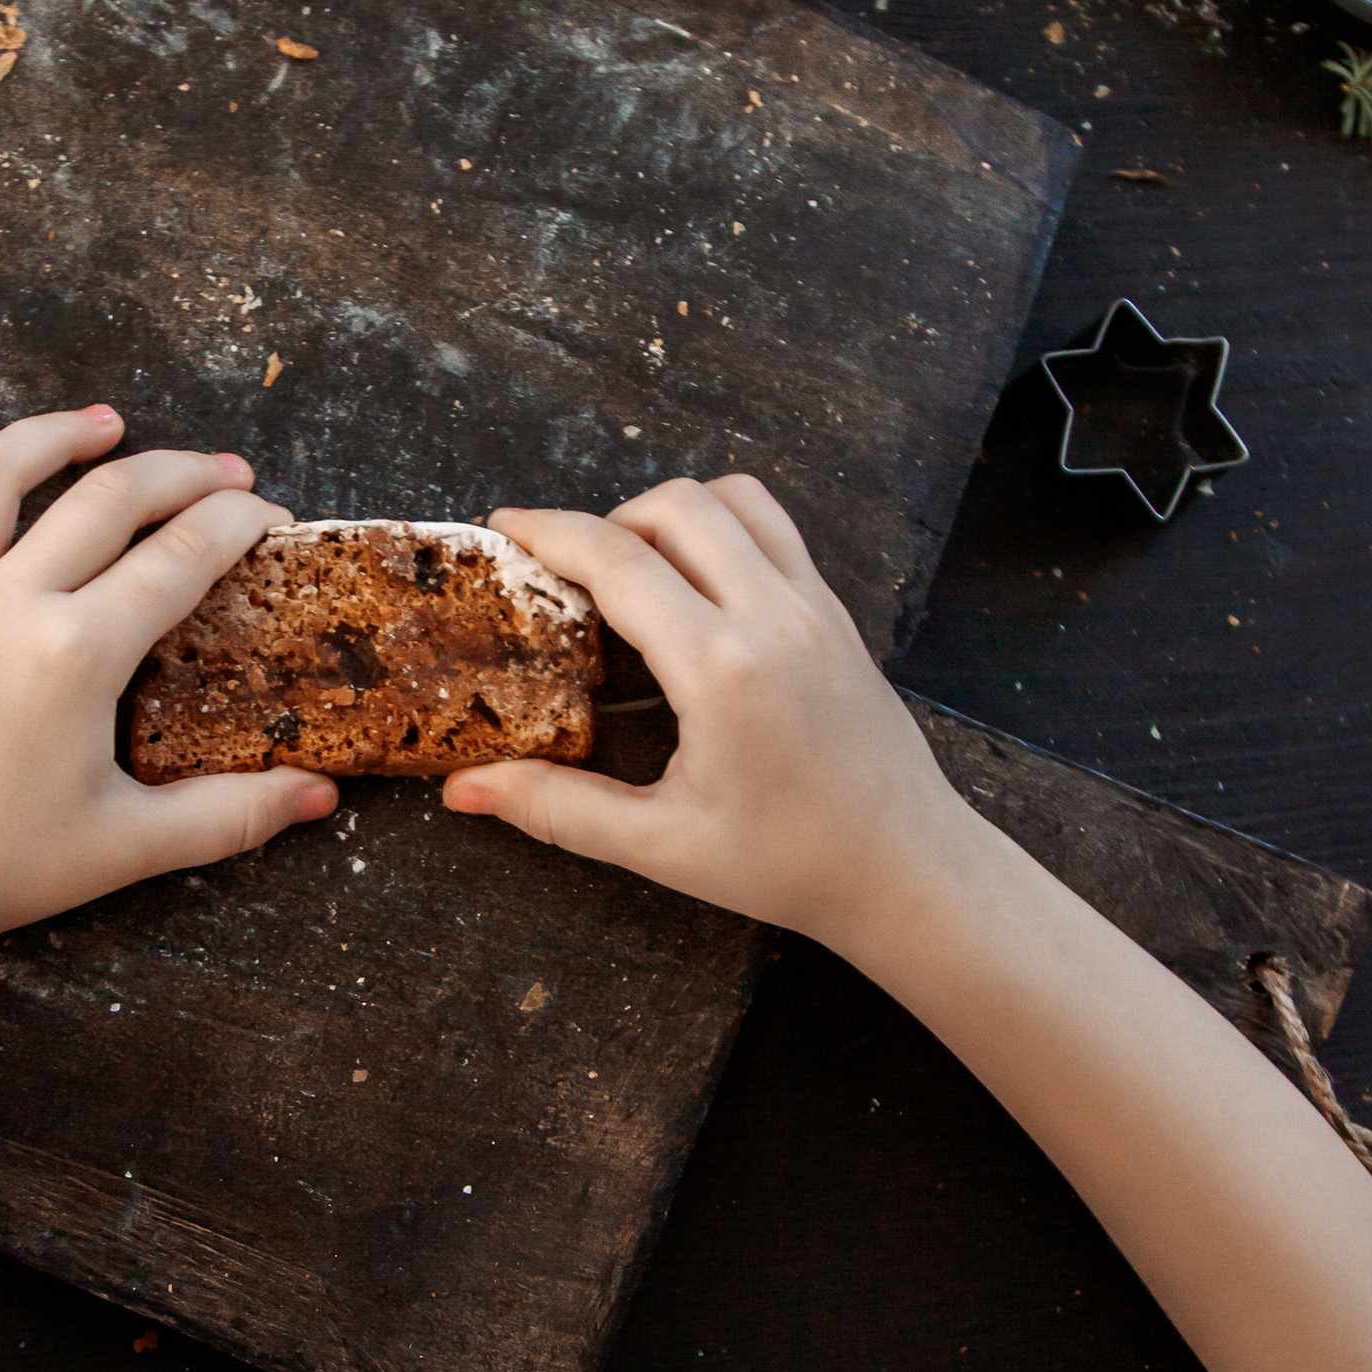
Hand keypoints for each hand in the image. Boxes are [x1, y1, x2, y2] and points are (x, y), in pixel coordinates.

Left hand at [0, 406, 334, 967]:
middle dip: (181, 473)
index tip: (266, 515)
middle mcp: (6, 606)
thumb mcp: (131, 844)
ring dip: (56, 436)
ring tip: (105, 424)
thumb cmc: (3, 871)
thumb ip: (234, 814)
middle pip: (108, 499)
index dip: (236, 523)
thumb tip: (321, 799)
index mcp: (77, 654)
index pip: (180, 556)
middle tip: (223, 470)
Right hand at [444, 476, 970, 959]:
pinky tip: (696, 592)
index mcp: (723, 669)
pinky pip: (776, 532)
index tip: (501, 528)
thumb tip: (464, 791)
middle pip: (677, 505)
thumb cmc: (790, 865)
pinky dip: (724, 531)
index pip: (619, 561)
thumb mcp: (661, 843)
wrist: (906, 872)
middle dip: (608, 520)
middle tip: (569, 572)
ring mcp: (815, 608)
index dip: (548, 532)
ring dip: (674, 513)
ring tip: (637, 571)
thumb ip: (557, 807)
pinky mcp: (838, 615)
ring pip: (737, 499)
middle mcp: (774, 617)